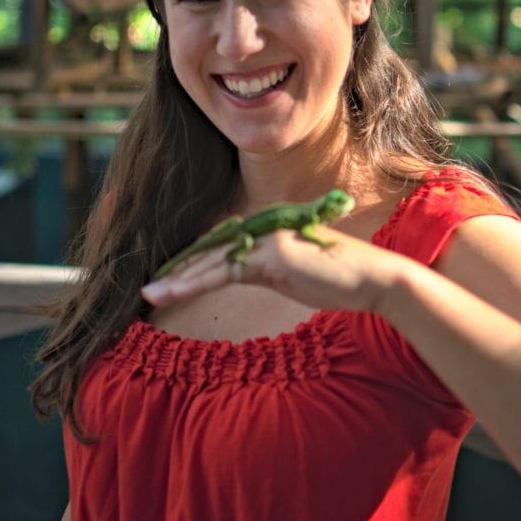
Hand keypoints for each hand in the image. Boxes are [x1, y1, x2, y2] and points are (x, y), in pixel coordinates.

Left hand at [141, 226, 397, 314]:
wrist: (372, 278)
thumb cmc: (336, 277)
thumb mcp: (292, 273)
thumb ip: (265, 268)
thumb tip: (243, 272)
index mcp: (266, 230)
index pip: (221, 245)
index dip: (193, 260)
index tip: (169, 276)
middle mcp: (262, 228)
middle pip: (210, 249)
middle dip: (177, 268)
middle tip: (148, 284)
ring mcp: (265, 239)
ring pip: (211, 260)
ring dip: (177, 278)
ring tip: (150, 292)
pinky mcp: (270, 256)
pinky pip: (225, 271)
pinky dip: (196, 282)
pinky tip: (174, 292)